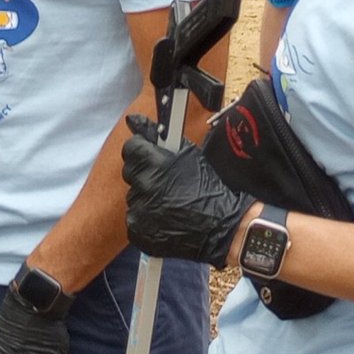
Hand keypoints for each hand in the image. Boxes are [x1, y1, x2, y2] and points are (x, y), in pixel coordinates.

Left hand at [121, 114, 252, 267]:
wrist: (223, 228)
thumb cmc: (210, 189)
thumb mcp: (189, 155)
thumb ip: (160, 136)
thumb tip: (135, 121)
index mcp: (156, 164)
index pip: (131, 148)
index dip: (141, 150)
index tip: (150, 155)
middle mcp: (145, 187)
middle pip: (131, 172)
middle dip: (145, 173)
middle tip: (165, 181)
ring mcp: (140, 212)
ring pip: (134, 196)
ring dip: (146, 196)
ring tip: (169, 202)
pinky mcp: (139, 232)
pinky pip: (135, 218)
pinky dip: (147, 218)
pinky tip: (166, 218)